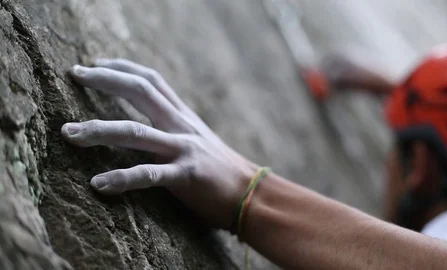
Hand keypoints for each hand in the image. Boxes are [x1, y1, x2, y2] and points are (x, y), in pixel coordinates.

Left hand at [62, 59, 257, 228]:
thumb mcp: (198, 138)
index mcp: (183, 116)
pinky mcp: (186, 176)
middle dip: (105, 80)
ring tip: (69, 134)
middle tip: (75, 74)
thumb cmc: (222, 170)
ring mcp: (183, 149)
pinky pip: (148, 174)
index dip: (123, 67)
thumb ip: (175, 127)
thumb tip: (150, 121)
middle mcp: (181, 125)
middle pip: (139, 91)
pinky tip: (98, 184)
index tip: (96, 63)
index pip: (151, 80)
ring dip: (98, 129)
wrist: (252, 193)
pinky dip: (121, 178)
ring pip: (135, 132)